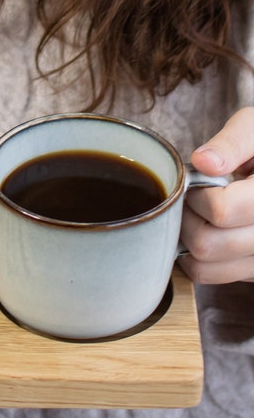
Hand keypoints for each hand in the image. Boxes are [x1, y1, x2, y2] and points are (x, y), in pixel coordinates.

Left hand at [178, 107, 253, 283]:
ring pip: (206, 266)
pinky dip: (196, 257)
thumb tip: (203, 161)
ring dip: (188, 239)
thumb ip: (231, 142)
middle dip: (187, 217)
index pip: (221, 211)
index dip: (197, 195)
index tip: (197, 182)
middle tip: (192, 198)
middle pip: (208, 243)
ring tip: (198, 214)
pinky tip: (205, 230)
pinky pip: (211, 275)